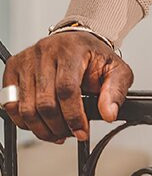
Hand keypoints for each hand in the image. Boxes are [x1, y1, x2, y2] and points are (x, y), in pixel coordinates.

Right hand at [2, 31, 133, 142]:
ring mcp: (27, 60)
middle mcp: (46, 52)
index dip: (73, 116)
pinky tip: (41, 124)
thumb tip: (109, 114)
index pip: (67, 89)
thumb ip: (115, 91)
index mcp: (72, 49)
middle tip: (70, 133)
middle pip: (45, 102)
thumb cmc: (94, 56)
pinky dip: (25, 122)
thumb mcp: (116, 69)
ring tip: (58, 132)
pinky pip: (11, 105)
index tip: (82, 131)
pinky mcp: (14, 69)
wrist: (78, 42)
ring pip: (26, 107)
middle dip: (59, 126)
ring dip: (42, 129)